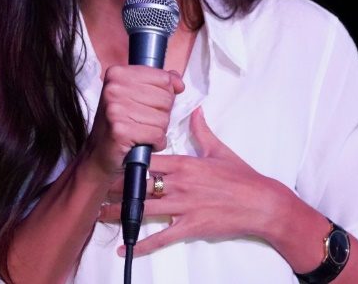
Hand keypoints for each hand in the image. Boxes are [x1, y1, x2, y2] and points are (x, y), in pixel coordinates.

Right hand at [84, 65, 184, 180]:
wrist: (99, 155)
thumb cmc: (120, 123)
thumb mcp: (135, 95)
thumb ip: (159, 83)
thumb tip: (178, 83)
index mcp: (117, 74)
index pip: (163, 78)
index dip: (165, 94)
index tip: (151, 104)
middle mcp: (114, 89)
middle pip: (165, 99)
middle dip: (162, 114)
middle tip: (143, 121)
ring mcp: (115, 110)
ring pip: (163, 118)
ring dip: (158, 130)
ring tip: (142, 132)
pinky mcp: (120, 131)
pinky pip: (157, 135)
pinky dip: (156, 143)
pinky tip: (143, 143)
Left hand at [99, 107, 292, 254]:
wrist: (262, 203)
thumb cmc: (241, 176)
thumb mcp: (219, 149)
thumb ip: (202, 130)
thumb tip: (196, 109)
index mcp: (184, 163)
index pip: (148, 159)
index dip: (127, 160)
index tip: (110, 160)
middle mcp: (180, 183)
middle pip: (140, 184)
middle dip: (115, 187)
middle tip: (95, 188)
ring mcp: (184, 206)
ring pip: (144, 209)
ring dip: (120, 212)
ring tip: (100, 214)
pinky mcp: (190, 226)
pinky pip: (162, 237)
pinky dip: (143, 244)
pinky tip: (126, 247)